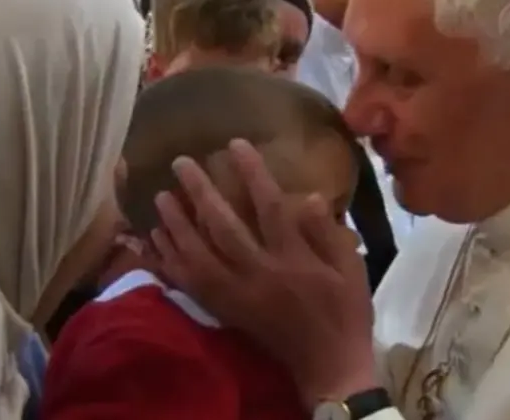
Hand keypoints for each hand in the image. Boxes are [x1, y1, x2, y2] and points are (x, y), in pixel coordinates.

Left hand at [151, 139, 378, 406]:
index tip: (235, 144)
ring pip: (197, 256)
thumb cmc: (345, 312)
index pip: (268, 207)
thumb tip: (310, 195)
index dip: (251, 173)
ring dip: (176, 225)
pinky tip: (157, 241)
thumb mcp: (351, 269)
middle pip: (222, 227)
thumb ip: (328, 233)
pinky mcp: (225, 311)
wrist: (328, 365)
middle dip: (200, 192)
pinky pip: (190, 285)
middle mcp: (259, 274)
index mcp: (293, 260)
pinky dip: (171, 262)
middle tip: (180, 163)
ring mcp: (237, 295)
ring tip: (160, 197)